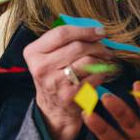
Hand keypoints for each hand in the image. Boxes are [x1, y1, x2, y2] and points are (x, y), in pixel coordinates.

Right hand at [23, 24, 113, 139]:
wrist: (53, 110)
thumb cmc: (54, 77)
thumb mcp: (48, 57)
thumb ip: (63, 41)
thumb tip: (94, 30)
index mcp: (33, 53)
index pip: (61, 33)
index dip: (84, 30)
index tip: (99, 31)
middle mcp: (42, 67)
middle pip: (77, 46)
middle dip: (97, 45)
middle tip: (105, 48)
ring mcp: (56, 82)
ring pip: (88, 60)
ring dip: (102, 58)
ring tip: (106, 59)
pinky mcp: (71, 95)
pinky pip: (95, 76)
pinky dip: (103, 72)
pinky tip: (103, 72)